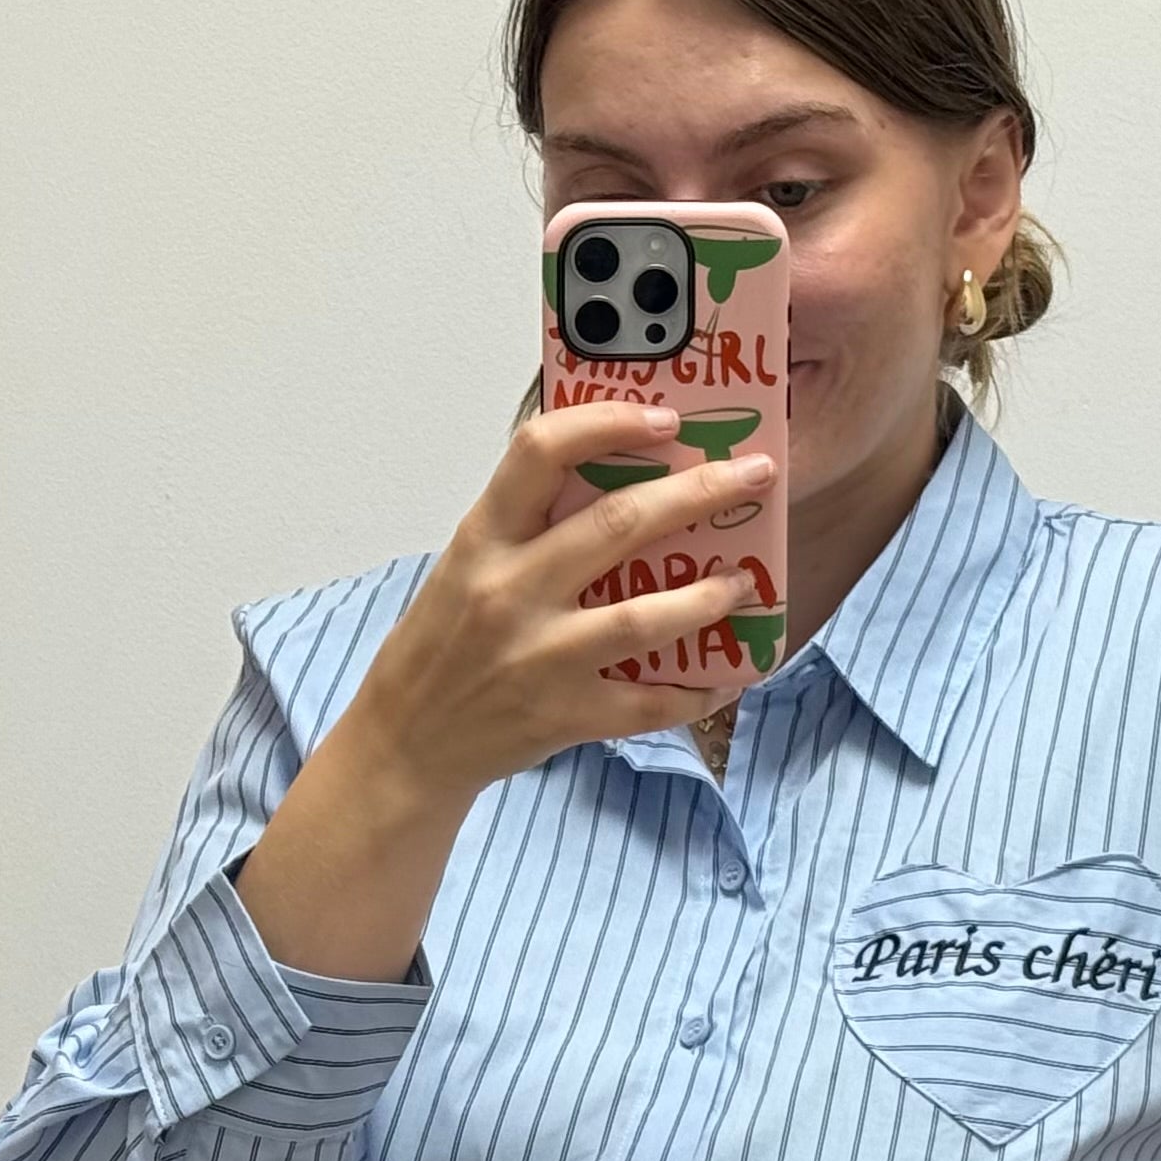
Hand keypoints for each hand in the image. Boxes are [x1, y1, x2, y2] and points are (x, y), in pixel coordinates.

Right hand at [354, 399, 769, 806]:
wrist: (407, 741)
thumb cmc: (441, 644)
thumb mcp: (465, 564)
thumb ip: (527, 525)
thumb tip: (618, 477)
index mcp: (484, 539)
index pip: (541, 451)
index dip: (608, 423)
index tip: (663, 419)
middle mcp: (512, 591)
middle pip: (618, 523)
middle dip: (699, 492)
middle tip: (753, 474)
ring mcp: (541, 657)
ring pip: (643, 616)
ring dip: (707, 595)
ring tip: (744, 579)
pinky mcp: (565, 715)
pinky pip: (649, 702)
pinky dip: (698, 690)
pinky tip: (730, 674)